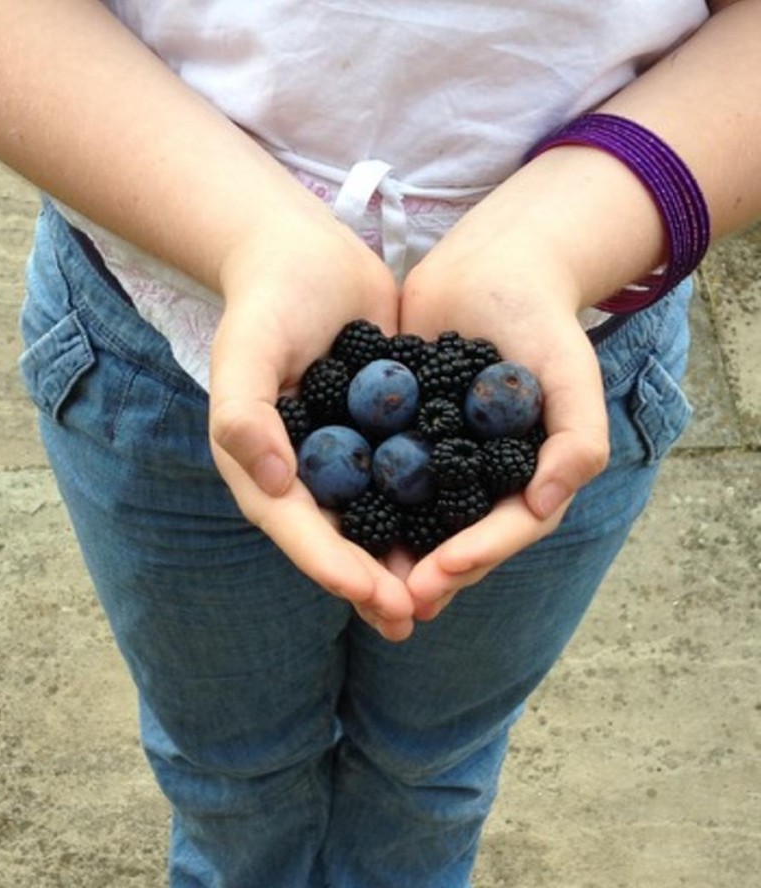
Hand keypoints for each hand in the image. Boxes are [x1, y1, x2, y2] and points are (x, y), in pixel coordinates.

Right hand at [209, 197, 414, 639]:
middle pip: (340, 543)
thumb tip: (274, 484)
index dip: (338, 571)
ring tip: (443, 599)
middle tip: (416, 620)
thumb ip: (244, 416)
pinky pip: (406, 482)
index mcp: (264, 469)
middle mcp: (304, 476)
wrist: (304, 256)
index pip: (300, 532)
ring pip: (378, 524)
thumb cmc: (266, 302)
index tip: (378, 600)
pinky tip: (467, 532)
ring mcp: (345, 459)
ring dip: (407, 563)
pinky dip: (431, 510)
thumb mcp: (245, 352)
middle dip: (376, 586)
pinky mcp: (382, 435)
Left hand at [398, 199, 609, 617]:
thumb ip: (576, 438)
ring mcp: (442, 460)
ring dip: (390, 556)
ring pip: (416, 519)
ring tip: (358, 586)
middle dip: (429, 573)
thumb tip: (548, 504)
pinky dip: (360, 501)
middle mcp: (485, 479)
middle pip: (458, 538)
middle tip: (394, 603)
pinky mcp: (403, 435)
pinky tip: (329, 521)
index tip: (439, 573)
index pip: (507, 528)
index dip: (476, 555)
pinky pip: (381, 477)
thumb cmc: (542, 318)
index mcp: (530, 476)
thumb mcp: (572, 372)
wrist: (492, 265)